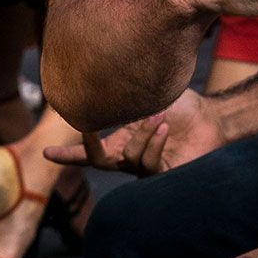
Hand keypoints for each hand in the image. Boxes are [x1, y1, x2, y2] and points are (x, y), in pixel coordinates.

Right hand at [51, 85, 230, 175]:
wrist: (211, 118)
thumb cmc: (182, 106)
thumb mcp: (148, 95)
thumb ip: (127, 95)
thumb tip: (108, 80)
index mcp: (121, 141)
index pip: (89, 152)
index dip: (67, 155)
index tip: (45, 153)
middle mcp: (129, 157)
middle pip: (99, 161)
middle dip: (87, 148)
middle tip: (88, 130)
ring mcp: (145, 168)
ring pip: (128, 157)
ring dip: (142, 134)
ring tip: (160, 116)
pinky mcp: (163, 177)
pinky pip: (148, 164)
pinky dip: (155, 143)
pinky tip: (166, 129)